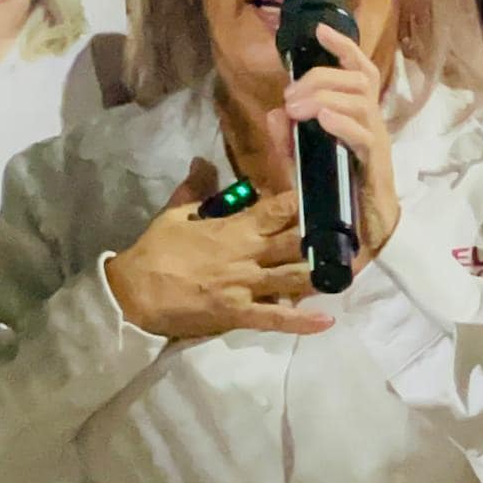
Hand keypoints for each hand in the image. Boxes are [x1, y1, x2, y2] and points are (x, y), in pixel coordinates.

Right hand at [105, 157, 331, 338]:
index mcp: (235, 227)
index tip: (327, 196)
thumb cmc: (155, 251)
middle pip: (295, 241)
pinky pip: (274, 318)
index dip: (305, 202)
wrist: (131, 293)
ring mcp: (244, 285)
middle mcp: (247, 254)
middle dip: (323, 238)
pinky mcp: (237, 313)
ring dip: (321, 274)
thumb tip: (202, 161)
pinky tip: (327, 320)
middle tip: (350, 235)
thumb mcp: (175, 213)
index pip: (279, 208)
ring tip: (349, 271)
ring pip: (293, 278)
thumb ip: (196, 188)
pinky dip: (301, 321)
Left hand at [269, 23, 399, 272]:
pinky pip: (364, 136)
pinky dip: (341, 122)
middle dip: (319, 77)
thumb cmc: (337, 197)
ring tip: (297, 108)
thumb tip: (274, 113)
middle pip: (355, 79)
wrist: (364, 237)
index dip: (343, 46)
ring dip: (324, 96)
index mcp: (356, 116)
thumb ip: (286, 140)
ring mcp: (376, 142)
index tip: (319, 31)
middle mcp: (370, 122)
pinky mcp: (376, 165)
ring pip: (359, 101)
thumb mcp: (300, 166)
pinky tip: (321, 120)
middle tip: (289, 96)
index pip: (358, 70)